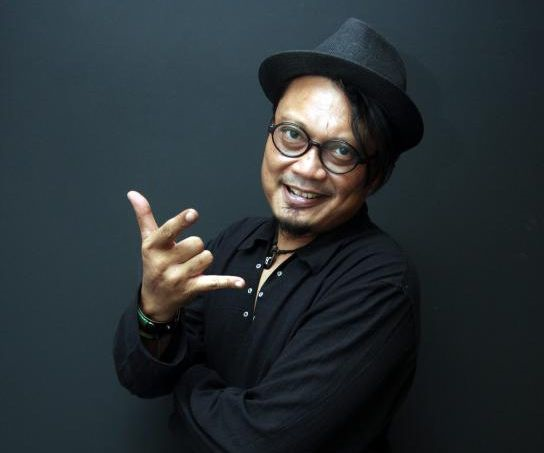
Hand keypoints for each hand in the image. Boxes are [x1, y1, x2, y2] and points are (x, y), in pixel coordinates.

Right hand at [127, 190, 244, 320]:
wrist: (154, 300)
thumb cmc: (153, 264)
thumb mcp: (147, 241)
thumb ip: (144, 216)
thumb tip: (133, 193)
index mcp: (153, 247)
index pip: (168, 231)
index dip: (182, 221)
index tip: (193, 213)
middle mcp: (164, 263)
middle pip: (196, 242)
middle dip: (196, 246)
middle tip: (185, 254)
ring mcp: (178, 278)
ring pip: (207, 257)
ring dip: (204, 259)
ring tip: (192, 266)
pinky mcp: (192, 289)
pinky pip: (214, 283)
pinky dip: (228, 282)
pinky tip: (240, 283)